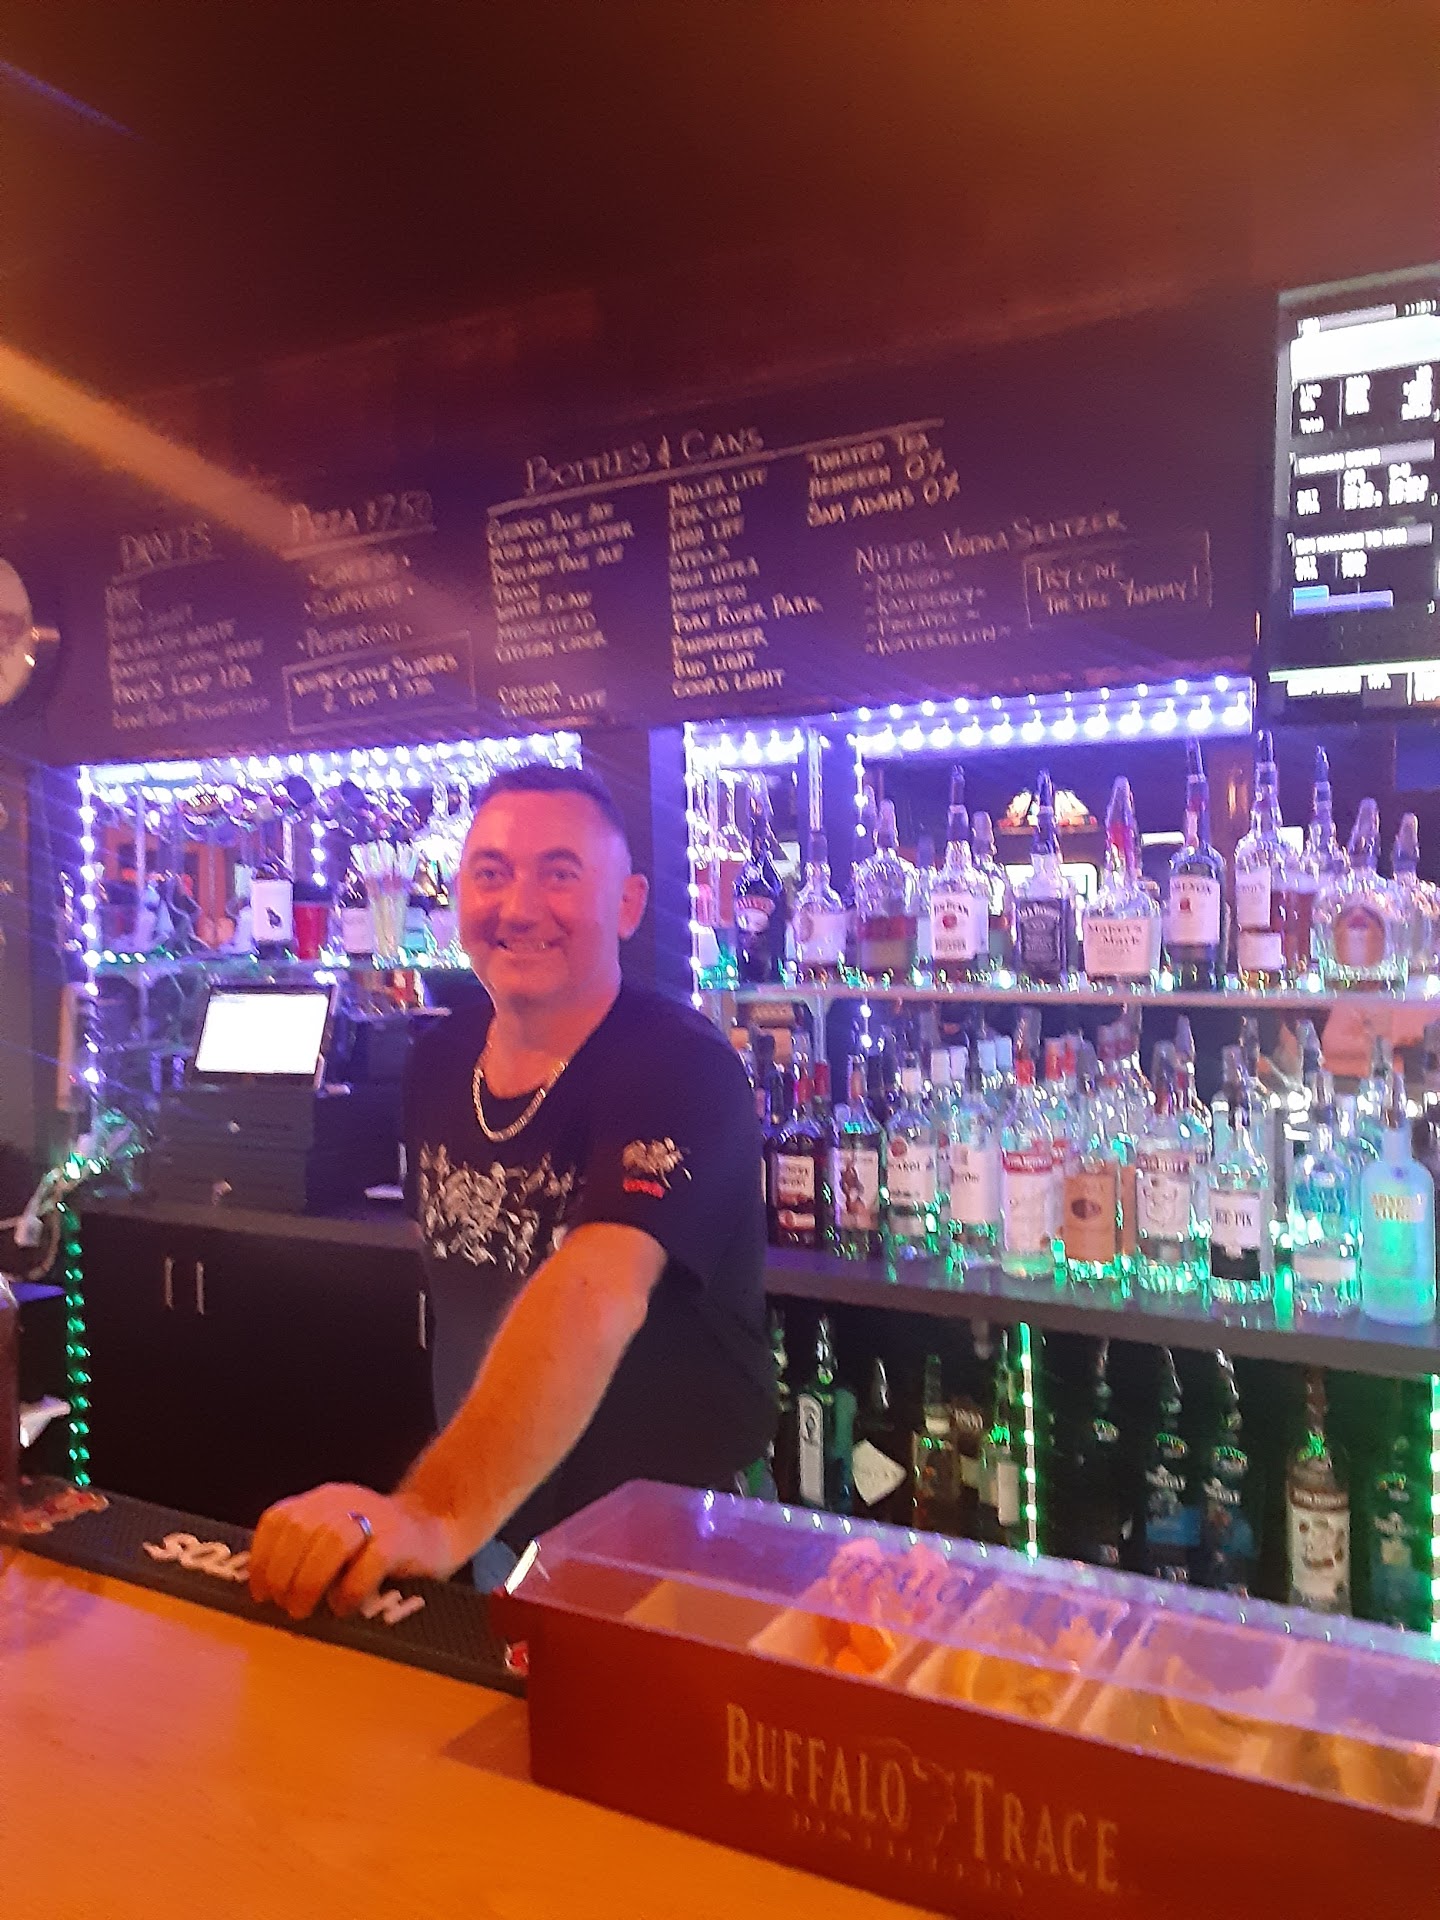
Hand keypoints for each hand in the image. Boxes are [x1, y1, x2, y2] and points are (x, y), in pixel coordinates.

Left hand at [247, 1482, 461, 1619]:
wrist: (440, 1524)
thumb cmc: (379, 1545)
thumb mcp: (337, 1535)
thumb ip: (305, 1550)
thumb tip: (264, 1593)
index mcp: (324, 1500)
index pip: (279, 1519)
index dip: (262, 1557)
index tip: (260, 1592)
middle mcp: (346, 1502)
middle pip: (300, 1529)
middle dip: (283, 1574)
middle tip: (285, 1606)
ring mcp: (376, 1518)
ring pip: (331, 1539)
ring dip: (310, 1580)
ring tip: (305, 1609)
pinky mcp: (402, 1539)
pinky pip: (370, 1561)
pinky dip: (351, 1589)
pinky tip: (345, 1607)